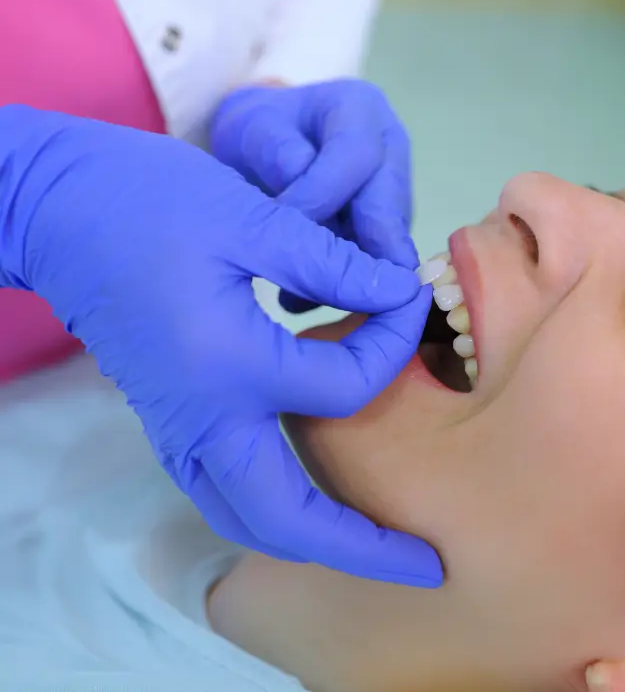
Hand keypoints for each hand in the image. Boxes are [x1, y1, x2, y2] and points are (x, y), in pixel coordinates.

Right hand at [0, 106, 439, 586]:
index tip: (408, 299)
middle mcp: (201, 419)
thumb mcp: (253, 220)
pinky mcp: (167, 421)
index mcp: (229, 366)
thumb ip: (334, 265)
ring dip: (315, 540)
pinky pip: (223, 492)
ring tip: (374, 541)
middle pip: (288, 521)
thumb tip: (398, 294)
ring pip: (249, 520)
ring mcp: (177, 430)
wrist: (58, 210)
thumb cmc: (151, 201)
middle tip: (425, 564)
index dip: (393, 343)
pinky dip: (273, 508)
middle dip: (362, 547)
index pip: (346, 386)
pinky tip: (311, 487)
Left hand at [210, 80, 415, 312]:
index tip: (280, 228)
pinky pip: (376, 260)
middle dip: (363, 248)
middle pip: (390, 202)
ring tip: (298, 300)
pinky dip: (340, 285)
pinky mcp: (389, 229)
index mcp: (359, 109)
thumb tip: (298, 199)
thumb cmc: (259, 132)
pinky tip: (300, 302)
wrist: (269, 144)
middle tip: (338, 289)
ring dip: (352, 273)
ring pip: (388, 239)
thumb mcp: (251, 129)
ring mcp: (396, 190)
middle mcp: (391, 148)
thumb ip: (274, 153)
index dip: (322, 194)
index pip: (356, 154)